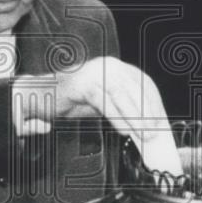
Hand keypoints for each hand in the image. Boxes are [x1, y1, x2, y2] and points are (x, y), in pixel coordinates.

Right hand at [12, 58, 181, 174]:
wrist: (39, 96)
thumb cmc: (71, 101)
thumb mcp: (103, 103)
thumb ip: (122, 107)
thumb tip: (145, 124)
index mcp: (116, 67)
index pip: (143, 84)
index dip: (154, 104)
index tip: (162, 124)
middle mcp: (108, 65)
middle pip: (135, 90)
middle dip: (148, 115)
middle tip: (155, 136)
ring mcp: (95, 71)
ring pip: (122, 96)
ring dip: (135, 120)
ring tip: (143, 137)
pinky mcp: (83, 82)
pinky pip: (105, 102)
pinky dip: (117, 118)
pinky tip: (123, 132)